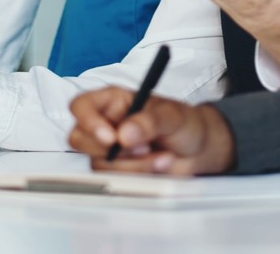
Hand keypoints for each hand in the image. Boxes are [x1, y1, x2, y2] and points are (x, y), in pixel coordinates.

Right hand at [67, 86, 235, 175]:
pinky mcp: (118, 170)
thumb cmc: (183, 122)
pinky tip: (160, 165)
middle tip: (143, 148)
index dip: (88, 122)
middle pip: (80, 139)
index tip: (111, 138)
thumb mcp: (171, 115)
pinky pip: (114, 179)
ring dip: (132, 165)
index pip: (81, 106)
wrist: (198, 149)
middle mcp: (105, 124)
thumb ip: (148, 121)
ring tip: (162, 156)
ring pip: (99, 163)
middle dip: (112, 150)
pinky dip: (138, 175)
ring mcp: (109, 150)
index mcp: (112, 101)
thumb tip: (124, 134)